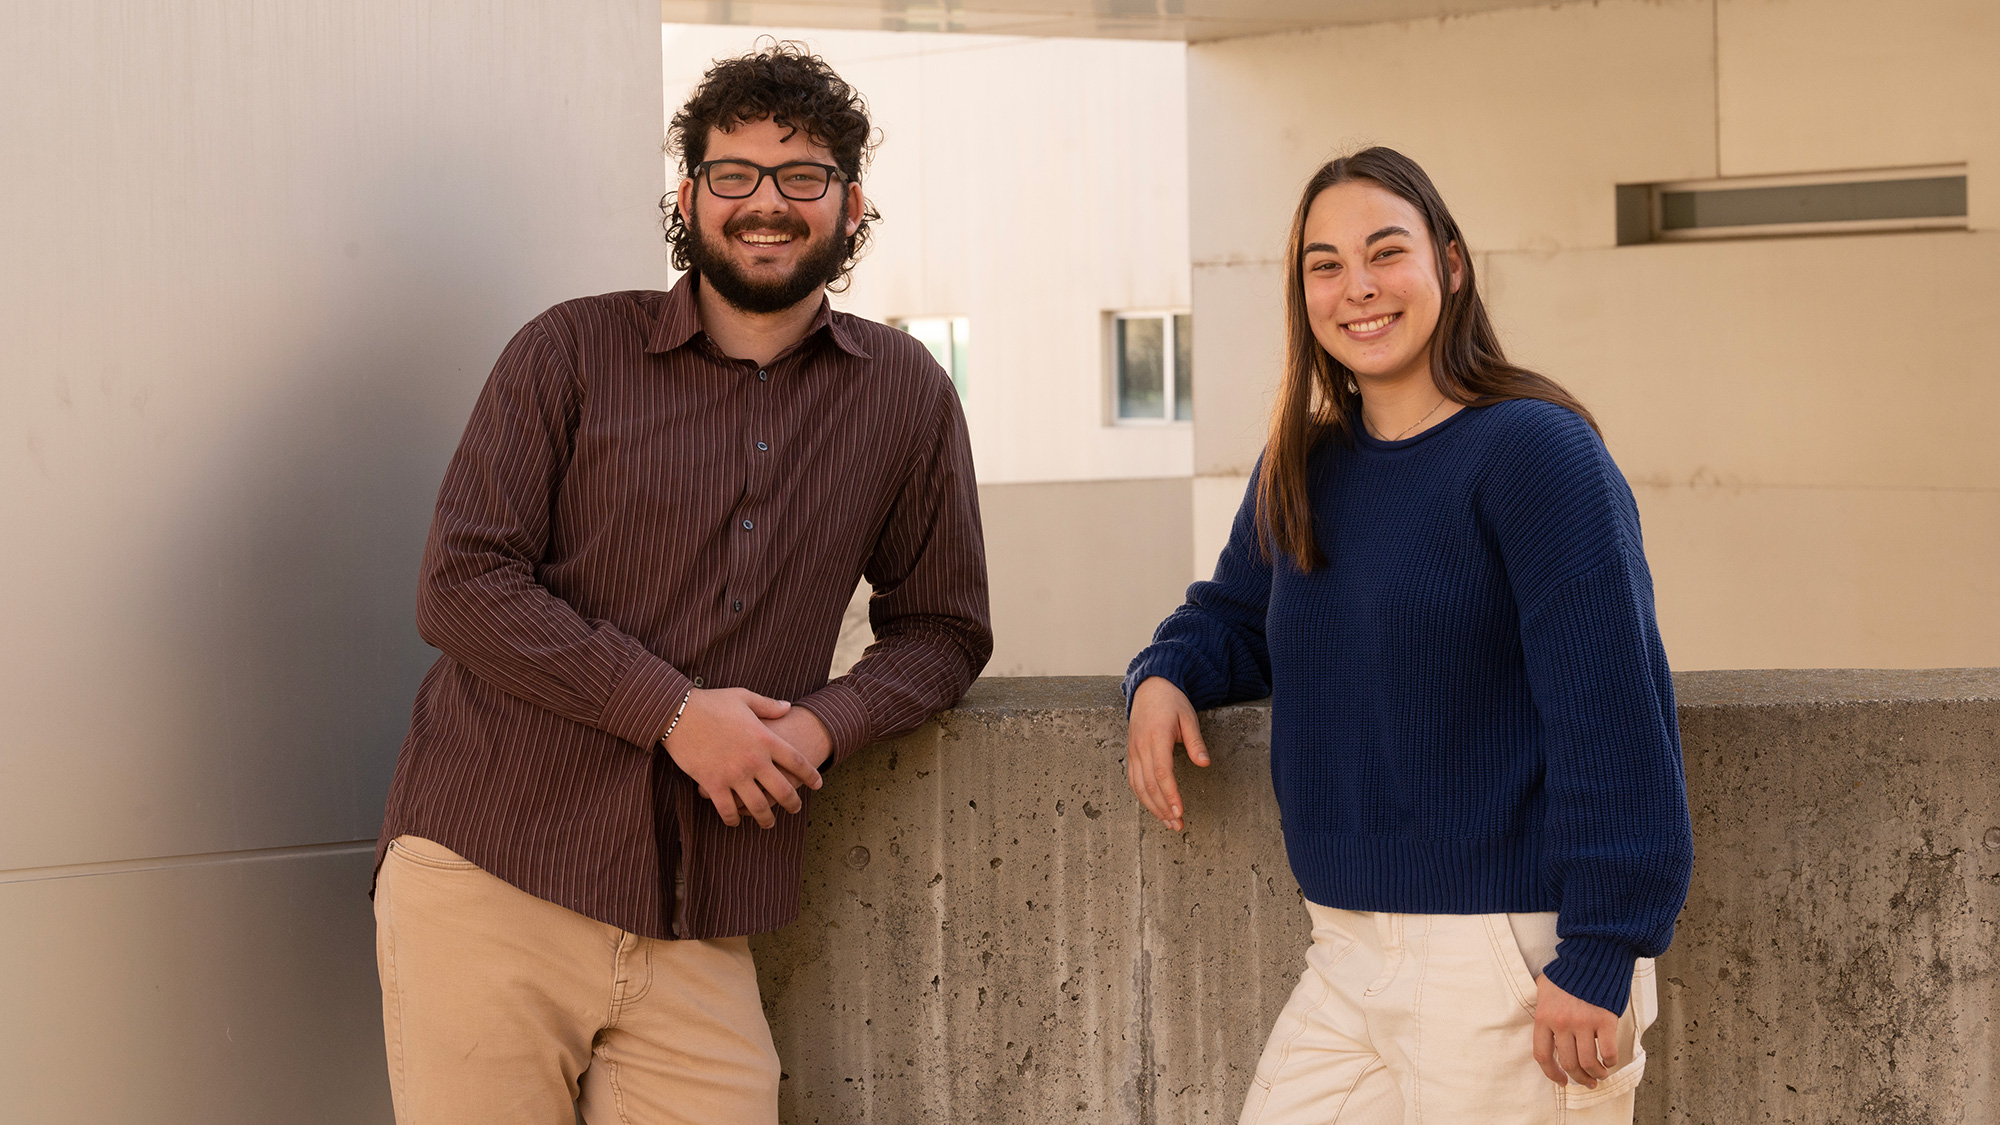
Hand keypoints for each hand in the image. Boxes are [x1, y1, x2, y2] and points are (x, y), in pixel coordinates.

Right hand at [664, 688, 822, 828]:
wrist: (678, 712)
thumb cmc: (711, 702)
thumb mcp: (744, 697)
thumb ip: (768, 706)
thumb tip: (788, 707)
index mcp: (765, 738)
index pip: (796, 761)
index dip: (810, 774)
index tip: (818, 783)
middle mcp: (754, 760)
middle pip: (782, 790)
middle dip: (792, 803)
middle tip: (796, 809)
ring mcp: (733, 774)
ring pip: (757, 806)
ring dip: (766, 818)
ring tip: (769, 823)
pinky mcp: (713, 784)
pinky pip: (727, 809)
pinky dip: (733, 819)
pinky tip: (736, 821)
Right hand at [1125, 676, 1209, 831]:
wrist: (1150, 688)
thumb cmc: (1172, 702)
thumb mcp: (1188, 717)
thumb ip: (1195, 742)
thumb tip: (1204, 763)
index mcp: (1157, 737)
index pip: (1162, 772)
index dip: (1170, 794)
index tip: (1180, 811)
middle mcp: (1141, 746)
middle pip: (1149, 784)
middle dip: (1163, 808)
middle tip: (1178, 824)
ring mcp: (1133, 751)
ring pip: (1139, 786)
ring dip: (1153, 807)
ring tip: (1168, 822)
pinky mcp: (1131, 754)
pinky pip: (1134, 780)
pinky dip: (1143, 797)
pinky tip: (1154, 808)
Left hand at [1533, 974, 1619, 1087]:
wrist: (1591, 955)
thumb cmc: (1568, 973)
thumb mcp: (1543, 989)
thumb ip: (1543, 1011)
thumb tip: (1544, 1030)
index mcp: (1544, 1017)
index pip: (1542, 1055)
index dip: (1552, 1074)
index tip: (1561, 1081)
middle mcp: (1562, 1023)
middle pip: (1568, 1063)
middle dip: (1579, 1078)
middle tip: (1587, 1082)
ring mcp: (1584, 1022)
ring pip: (1588, 1062)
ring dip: (1596, 1074)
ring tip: (1601, 1074)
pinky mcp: (1605, 1020)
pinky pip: (1608, 1051)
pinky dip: (1610, 1061)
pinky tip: (1610, 1060)